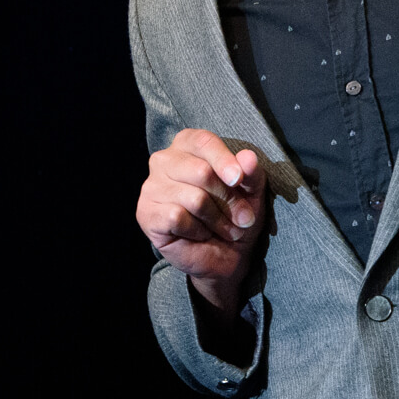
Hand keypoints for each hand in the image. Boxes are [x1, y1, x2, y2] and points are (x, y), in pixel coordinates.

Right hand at [137, 128, 269, 317]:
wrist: (224, 256)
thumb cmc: (235, 216)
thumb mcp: (251, 193)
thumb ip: (251, 174)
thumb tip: (248, 158)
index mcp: (187, 145)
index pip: (203, 142)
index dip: (224, 160)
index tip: (238, 180)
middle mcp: (164, 161)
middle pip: (201, 172)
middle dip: (228, 200)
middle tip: (242, 218)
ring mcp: (151, 187)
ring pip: (194, 198)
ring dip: (217, 220)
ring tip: (225, 229)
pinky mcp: (146, 213)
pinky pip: (177, 217)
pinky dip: (197, 231)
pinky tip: (199, 234)